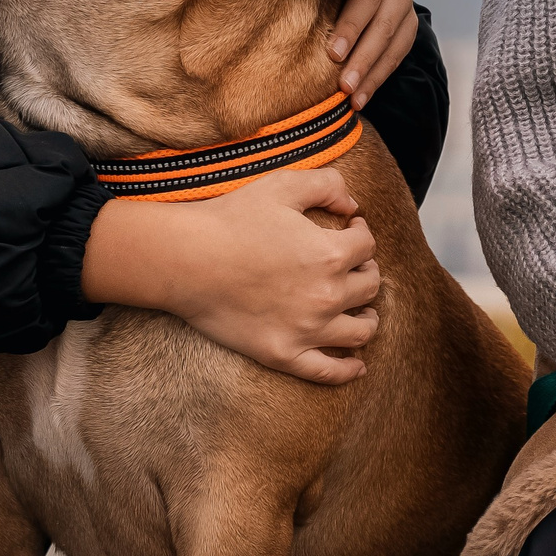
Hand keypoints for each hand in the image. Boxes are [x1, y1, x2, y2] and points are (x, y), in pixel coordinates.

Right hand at [79, 168, 381, 384]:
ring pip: (359, 332)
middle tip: (357, 267)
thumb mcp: (283, 184)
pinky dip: (347, 370)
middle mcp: (327, 295)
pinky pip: (327, 371)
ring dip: (368, 318)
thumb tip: (352, 205)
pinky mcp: (283, 354)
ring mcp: (307, 330)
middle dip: (366, 271)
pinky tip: (357, 366)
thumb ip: (327, 185)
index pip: (366, 246)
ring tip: (363, 312)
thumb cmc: (232, 219)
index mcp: (332, 254)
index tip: (351, 230)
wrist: (187, 260)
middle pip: (369, 287)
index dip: (361, 233)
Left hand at [326, 0, 417, 108]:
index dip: (351, 26)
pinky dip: (379, 78)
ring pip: (394, 43)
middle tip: (343, 86)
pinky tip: (362, 97)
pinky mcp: (409, 25)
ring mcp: (404, 5)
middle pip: (382, 24)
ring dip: (372, 75)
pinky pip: (398, 55)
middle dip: (362, 59)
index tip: (333, 54)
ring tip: (353, 100)